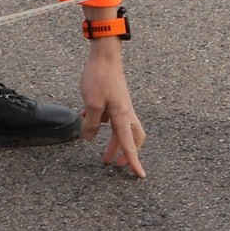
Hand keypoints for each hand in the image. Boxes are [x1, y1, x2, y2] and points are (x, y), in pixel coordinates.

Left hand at [80, 44, 146, 174]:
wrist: (105, 54)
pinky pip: (113, 118)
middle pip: (133, 138)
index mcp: (122, 115)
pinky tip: (90, 123)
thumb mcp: (91, 103)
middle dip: (127, 153)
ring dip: (114, 143)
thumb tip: (89, 139)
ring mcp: (121, 105)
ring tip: (103, 155)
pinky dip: (105, 125)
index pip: (129, 144)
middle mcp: (125, 112)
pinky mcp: (115, 99)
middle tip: (116, 165)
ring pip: (122, 129)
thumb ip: (91, 123)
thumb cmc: (100, 76)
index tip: (140, 176)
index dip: (134, 161)